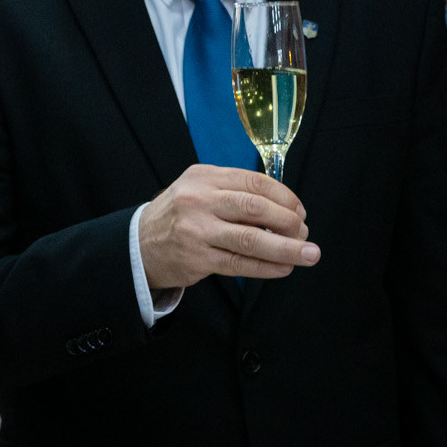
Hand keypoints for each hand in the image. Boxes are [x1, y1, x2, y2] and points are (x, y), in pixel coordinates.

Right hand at [136, 164, 316, 291]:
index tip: (300, 211)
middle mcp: (198, 200)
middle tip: (305, 234)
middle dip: (289, 222)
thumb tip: (285, 212)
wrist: (138, 244)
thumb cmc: (178, 217)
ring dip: (286, 248)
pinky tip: (283, 268)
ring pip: (250, 239)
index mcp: (204, 177)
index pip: (254, 182)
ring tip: (309, 254)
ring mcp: (196, 230)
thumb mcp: (198, 190)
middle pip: (255, 208)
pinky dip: (267, 267)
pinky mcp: (196, 258)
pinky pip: (239, 264)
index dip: (285, 197)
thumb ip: (234, 193)